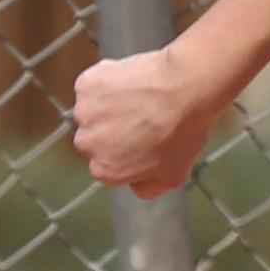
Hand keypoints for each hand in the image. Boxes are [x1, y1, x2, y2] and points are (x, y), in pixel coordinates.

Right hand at [70, 44, 230, 195]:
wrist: (185, 87)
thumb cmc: (183, 131)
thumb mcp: (174, 176)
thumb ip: (147, 188)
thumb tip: (135, 186)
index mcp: (104, 170)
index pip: (108, 165)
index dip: (128, 152)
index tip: (145, 140)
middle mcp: (86, 144)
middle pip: (97, 138)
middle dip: (115, 130)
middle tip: (146, 118)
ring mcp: (84, 112)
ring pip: (94, 111)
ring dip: (111, 106)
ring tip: (143, 99)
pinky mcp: (86, 84)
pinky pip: (96, 85)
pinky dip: (109, 83)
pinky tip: (134, 82)